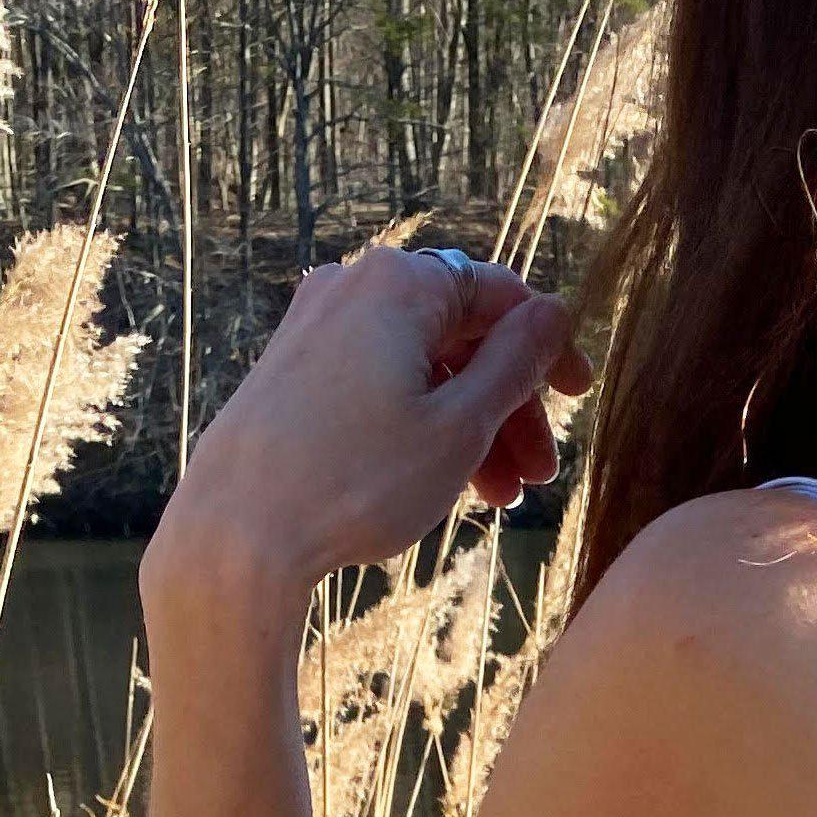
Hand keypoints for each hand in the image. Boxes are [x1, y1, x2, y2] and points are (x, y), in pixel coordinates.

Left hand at [143, 248, 592, 621]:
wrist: (237, 534)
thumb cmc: (355, 481)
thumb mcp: (459, 427)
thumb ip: (516, 364)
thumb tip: (553, 312)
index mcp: (402, 283)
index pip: (501, 295)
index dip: (549, 347)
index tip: (578, 400)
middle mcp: (353, 286)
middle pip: (459, 334)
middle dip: (508, 404)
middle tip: (538, 477)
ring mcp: (315, 326)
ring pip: (418, 365)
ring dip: (468, 424)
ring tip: (495, 499)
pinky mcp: (290, 371)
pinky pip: (376, 382)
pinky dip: (417, 423)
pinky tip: (435, 482)